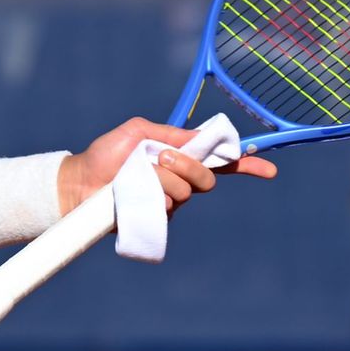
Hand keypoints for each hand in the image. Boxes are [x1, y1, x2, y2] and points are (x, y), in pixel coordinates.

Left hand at [58, 116, 277, 214]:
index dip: (246, 164)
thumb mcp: (138, 131)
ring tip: (139, 175)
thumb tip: (198, 138)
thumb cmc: (106, 154)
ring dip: (163, 178)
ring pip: (186, 191)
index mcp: (180, 157)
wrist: (80, 182)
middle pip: (207, 178)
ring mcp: (170, 201)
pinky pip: (168, 206)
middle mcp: (180, 180)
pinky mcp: (157, 218)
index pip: (220, 162)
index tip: (269, 170)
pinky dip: (153, 194)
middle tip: (160, 158)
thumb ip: (170, 132)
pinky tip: (136, 193)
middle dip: (188, 165)